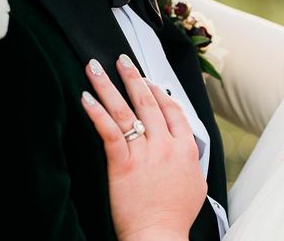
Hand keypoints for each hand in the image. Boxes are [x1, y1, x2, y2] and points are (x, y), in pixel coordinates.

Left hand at [81, 55, 206, 240]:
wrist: (159, 237)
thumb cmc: (175, 217)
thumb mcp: (197, 184)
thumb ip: (192, 161)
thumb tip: (189, 149)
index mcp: (185, 148)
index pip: (173, 109)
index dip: (159, 92)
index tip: (148, 81)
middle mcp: (165, 145)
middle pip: (148, 101)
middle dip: (133, 77)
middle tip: (122, 59)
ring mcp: (144, 153)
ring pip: (125, 110)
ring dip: (108, 85)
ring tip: (96, 67)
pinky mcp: (123, 164)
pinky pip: (108, 131)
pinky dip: (96, 111)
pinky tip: (86, 97)